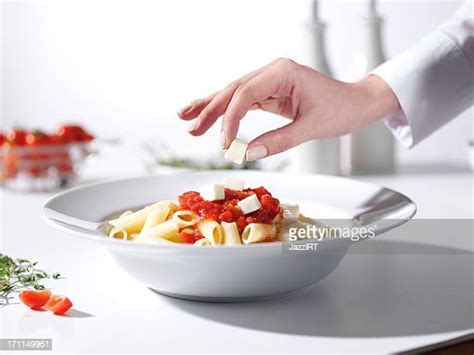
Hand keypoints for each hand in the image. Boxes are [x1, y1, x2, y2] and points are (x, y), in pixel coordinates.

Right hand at [178, 58, 399, 160]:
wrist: (357, 103)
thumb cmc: (341, 110)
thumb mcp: (312, 127)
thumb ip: (279, 140)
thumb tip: (248, 154)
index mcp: (283, 72)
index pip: (246, 94)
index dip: (230, 119)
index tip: (223, 144)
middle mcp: (273, 72)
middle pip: (233, 89)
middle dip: (211, 109)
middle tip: (191, 127)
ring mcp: (270, 80)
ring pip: (233, 93)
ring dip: (211, 107)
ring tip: (186, 118)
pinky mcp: (270, 91)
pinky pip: (243, 101)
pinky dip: (226, 111)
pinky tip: (209, 117)